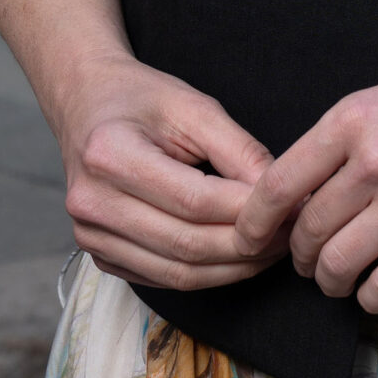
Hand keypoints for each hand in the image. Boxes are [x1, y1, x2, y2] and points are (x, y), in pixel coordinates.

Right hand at [57, 55, 290, 291]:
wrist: (86, 103)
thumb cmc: (141, 98)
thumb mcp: (194, 106)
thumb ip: (239, 150)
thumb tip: (279, 198)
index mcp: (109, 155)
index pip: (194, 200)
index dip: (247, 211)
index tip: (291, 208)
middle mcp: (91, 203)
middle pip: (186, 244)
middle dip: (248, 247)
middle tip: (291, 235)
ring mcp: (90, 235)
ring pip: (177, 274)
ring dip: (232, 269)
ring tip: (272, 250)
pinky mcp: (98, 255)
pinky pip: (162, 279)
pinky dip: (206, 275)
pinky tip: (236, 258)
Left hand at [233, 38, 377, 315]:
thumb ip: (346, 140)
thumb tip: (303, 191)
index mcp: (353, 118)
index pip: (276, 187)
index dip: (253, 225)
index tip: (249, 242)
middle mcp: (375, 159)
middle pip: (307, 233)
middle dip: (300, 257)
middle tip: (310, 262)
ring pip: (339, 266)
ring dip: (332, 283)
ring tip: (341, 279)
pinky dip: (372, 297)